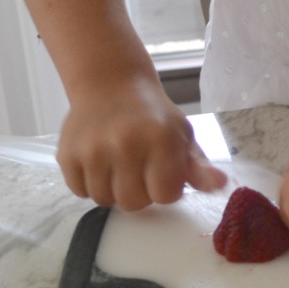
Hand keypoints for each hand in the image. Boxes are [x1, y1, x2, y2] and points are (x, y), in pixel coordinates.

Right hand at [56, 76, 226, 210]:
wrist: (109, 84)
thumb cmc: (153, 115)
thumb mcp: (183, 135)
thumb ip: (200, 167)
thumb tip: (222, 184)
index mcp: (160, 139)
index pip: (165, 195)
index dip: (166, 188)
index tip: (163, 172)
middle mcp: (125, 144)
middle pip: (133, 203)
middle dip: (140, 192)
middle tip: (140, 169)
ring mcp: (92, 150)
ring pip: (105, 200)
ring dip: (114, 189)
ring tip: (119, 164)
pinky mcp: (67, 155)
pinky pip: (80, 192)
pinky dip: (90, 183)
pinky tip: (100, 162)